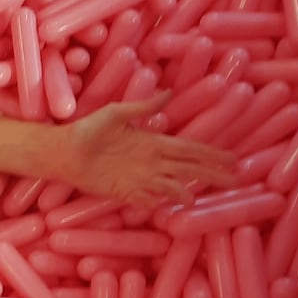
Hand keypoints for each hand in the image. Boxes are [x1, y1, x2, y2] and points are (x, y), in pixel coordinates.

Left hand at [55, 92, 238, 207]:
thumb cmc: (87, 130)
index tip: (231, 159)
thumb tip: (169, 91)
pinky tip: (168, 206)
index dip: (210, 154)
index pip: (189, 149)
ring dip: (184, 191)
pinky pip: (147, 200)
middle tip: (234, 180)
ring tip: (195, 197)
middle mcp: (151, 162)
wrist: (63, 151)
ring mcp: (140, 178)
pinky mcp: (125, 193)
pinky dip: (158, 202)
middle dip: (211, 174)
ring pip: (171, 186)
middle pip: (188, 169)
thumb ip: (143, 107)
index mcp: (152, 142)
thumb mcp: (116, 113)